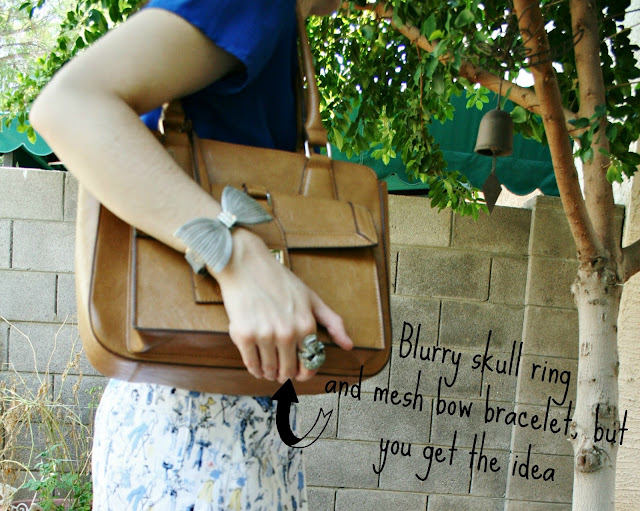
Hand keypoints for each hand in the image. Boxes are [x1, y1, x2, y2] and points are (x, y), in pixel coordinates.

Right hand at [211, 229, 352, 383]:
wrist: (246, 265)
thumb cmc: (279, 280)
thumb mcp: (311, 298)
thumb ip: (332, 322)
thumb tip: (348, 345)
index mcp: (306, 325)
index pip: (309, 363)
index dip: (305, 373)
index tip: (299, 374)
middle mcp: (286, 333)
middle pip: (288, 370)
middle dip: (285, 374)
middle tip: (281, 373)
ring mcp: (264, 335)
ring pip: (269, 369)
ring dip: (269, 373)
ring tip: (268, 370)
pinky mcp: (243, 335)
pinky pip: (251, 363)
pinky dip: (255, 369)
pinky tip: (257, 366)